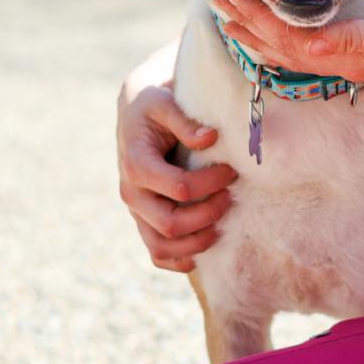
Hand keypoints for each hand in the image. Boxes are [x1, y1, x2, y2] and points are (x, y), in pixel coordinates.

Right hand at [116, 82, 236, 272]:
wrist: (135, 114)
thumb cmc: (153, 106)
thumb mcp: (165, 103)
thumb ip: (185, 121)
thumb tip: (210, 138)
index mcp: (137, 165)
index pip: (179, 188)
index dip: (211, 184)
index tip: (231, 170)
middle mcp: (132, 193)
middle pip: (171, 223)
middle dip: (208, 214)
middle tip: (230, 196)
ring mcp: (136, 211)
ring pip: (161, 246)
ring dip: (196, 243)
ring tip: (221, 226)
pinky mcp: (143, 220)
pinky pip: (157, 253)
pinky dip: (179, 260)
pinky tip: (202, 251)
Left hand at [212, 0, 363, 82]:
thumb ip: (356, 41)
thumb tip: (309, 46)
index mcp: (349, 57)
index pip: (288, 41)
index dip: (257, 21)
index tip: (230, 0)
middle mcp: (344, 63)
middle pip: (283, 49)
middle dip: (248, 26)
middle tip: (219, 2)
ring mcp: (352, 60)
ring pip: (292, 51)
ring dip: (261, 33)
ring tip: (233, 18)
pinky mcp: (361, 50)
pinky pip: (310, 48)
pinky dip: (285, 36)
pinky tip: (278, 29)